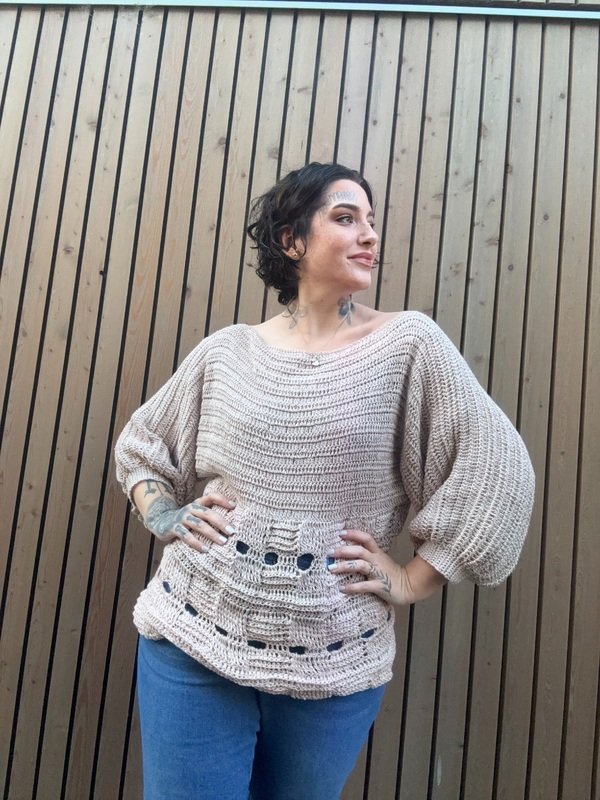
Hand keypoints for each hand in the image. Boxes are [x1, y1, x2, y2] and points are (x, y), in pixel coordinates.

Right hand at [136, 480, 236, 553]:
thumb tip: (232, 520)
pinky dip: (196, 543)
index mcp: (198, 503)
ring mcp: (182, 518)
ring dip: (212, 533)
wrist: (160, 521)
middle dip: (221, 522)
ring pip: (199, 525)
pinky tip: (205, 549)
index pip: (211, 497)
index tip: (234, 506)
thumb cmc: (186, 519)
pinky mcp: (174, 528)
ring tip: (223, 542)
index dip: (222, 500)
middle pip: (208, 513)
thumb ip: (210, 513)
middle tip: (232, 531)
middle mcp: (190, 509)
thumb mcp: (197, 513)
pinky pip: (186, 536)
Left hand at [327, 529, 445, 605]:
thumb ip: (367, 555)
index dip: (354, 534)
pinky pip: (364, 586)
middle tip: (329, 552)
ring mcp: (378, 573)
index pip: (366, 538)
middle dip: (343, 550)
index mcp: (377, 553)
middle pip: (360, 550)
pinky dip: (352, 587)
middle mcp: (377, 560)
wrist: (409, 586)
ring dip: (344, 566)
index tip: (340, 533)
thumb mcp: (380, 560)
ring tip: (331, 569)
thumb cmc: (391, 573)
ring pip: (360, 565)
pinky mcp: (379, 586)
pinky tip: (342, 589)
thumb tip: (347, 551)